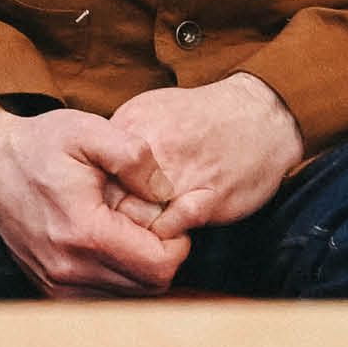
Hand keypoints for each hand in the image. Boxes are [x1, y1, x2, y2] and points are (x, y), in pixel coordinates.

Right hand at [0, 103, 188, 295]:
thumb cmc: (42, 144)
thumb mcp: (89, 130)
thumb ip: (135, 156)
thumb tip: (166, 193)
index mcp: (83, 232)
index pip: (159, 265)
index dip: (176, 241)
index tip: (166, 213)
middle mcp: (67, 269)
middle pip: (149, 287)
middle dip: (162, 255)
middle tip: (150, 219)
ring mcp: (55, 284)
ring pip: (129, 298)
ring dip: (140, 268)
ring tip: (129, 229)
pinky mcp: (49, 288)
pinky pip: (103, 299)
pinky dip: (117, 278)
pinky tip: (111, 245)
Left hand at [109, 73, 307, 240]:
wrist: (260, 117)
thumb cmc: (201, 117)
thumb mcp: (149, 110)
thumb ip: (118, 138)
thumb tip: (86, 164)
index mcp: (134, 127)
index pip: (95, 172)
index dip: (94, 194)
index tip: (98, 204)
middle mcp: (155, 150)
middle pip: (113, 198)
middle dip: (112, 216)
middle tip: (119, 224)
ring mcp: (183, 174)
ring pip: (140, 219)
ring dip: (139, 230)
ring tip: (144, 229)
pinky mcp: (209, 198)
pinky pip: (173, 229)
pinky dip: (167, 236)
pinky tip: (171, 229)